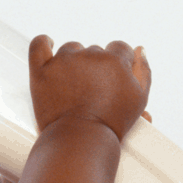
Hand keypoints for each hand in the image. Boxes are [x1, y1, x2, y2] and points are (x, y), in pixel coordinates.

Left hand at [28, 36, 150, 138]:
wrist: (81, 140)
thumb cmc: (112, 123)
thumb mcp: (139, 99)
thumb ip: (143, 71)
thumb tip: (139, 50)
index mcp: (116, 60)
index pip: (120, 48)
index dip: (119, 63)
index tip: (113, 77)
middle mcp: (90, 55)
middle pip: (96, 51)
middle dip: (96, 67)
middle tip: (94, 90)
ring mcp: (64, 61)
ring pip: (72, 49)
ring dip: (74, 61)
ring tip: (74, 85)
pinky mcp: (42, 70)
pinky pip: (39, 45)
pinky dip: (44, 42)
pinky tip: (48, 43)